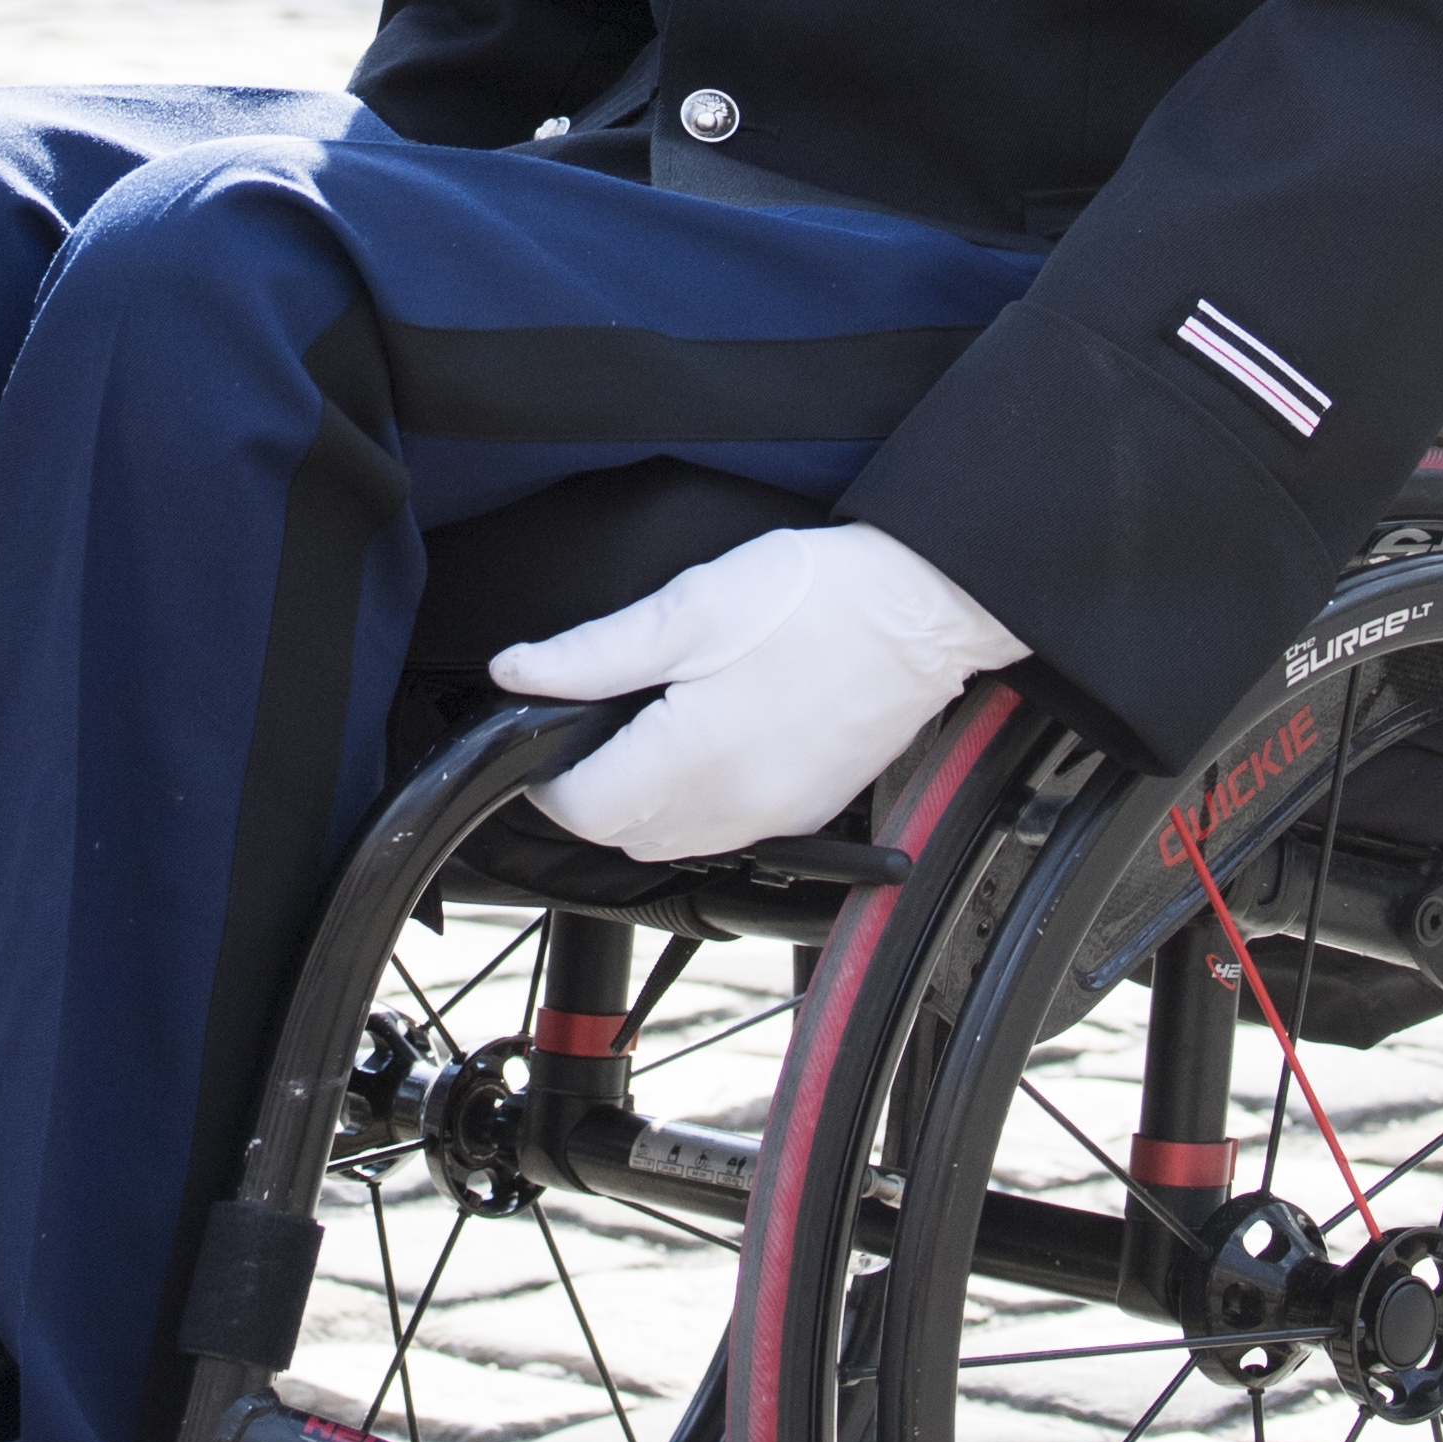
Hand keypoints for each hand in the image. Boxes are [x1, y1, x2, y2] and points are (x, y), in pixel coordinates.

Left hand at [491, 525, 1019, 862]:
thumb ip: (596, 653)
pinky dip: (697, 810)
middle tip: (591, 728)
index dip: (547, 779)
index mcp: (696, 757)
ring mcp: (777, 817)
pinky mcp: (808, 814)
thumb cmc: (818, 598)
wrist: (922, 609)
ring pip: (674, 843)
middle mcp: (736, 806)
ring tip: (644, 737)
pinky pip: (728, 835)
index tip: (546, 739)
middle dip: (592, 795)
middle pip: (623, 836)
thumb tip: (519, 673)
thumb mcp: (693, 608)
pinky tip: (705, 751)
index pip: (584, 810)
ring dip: (641, 808)